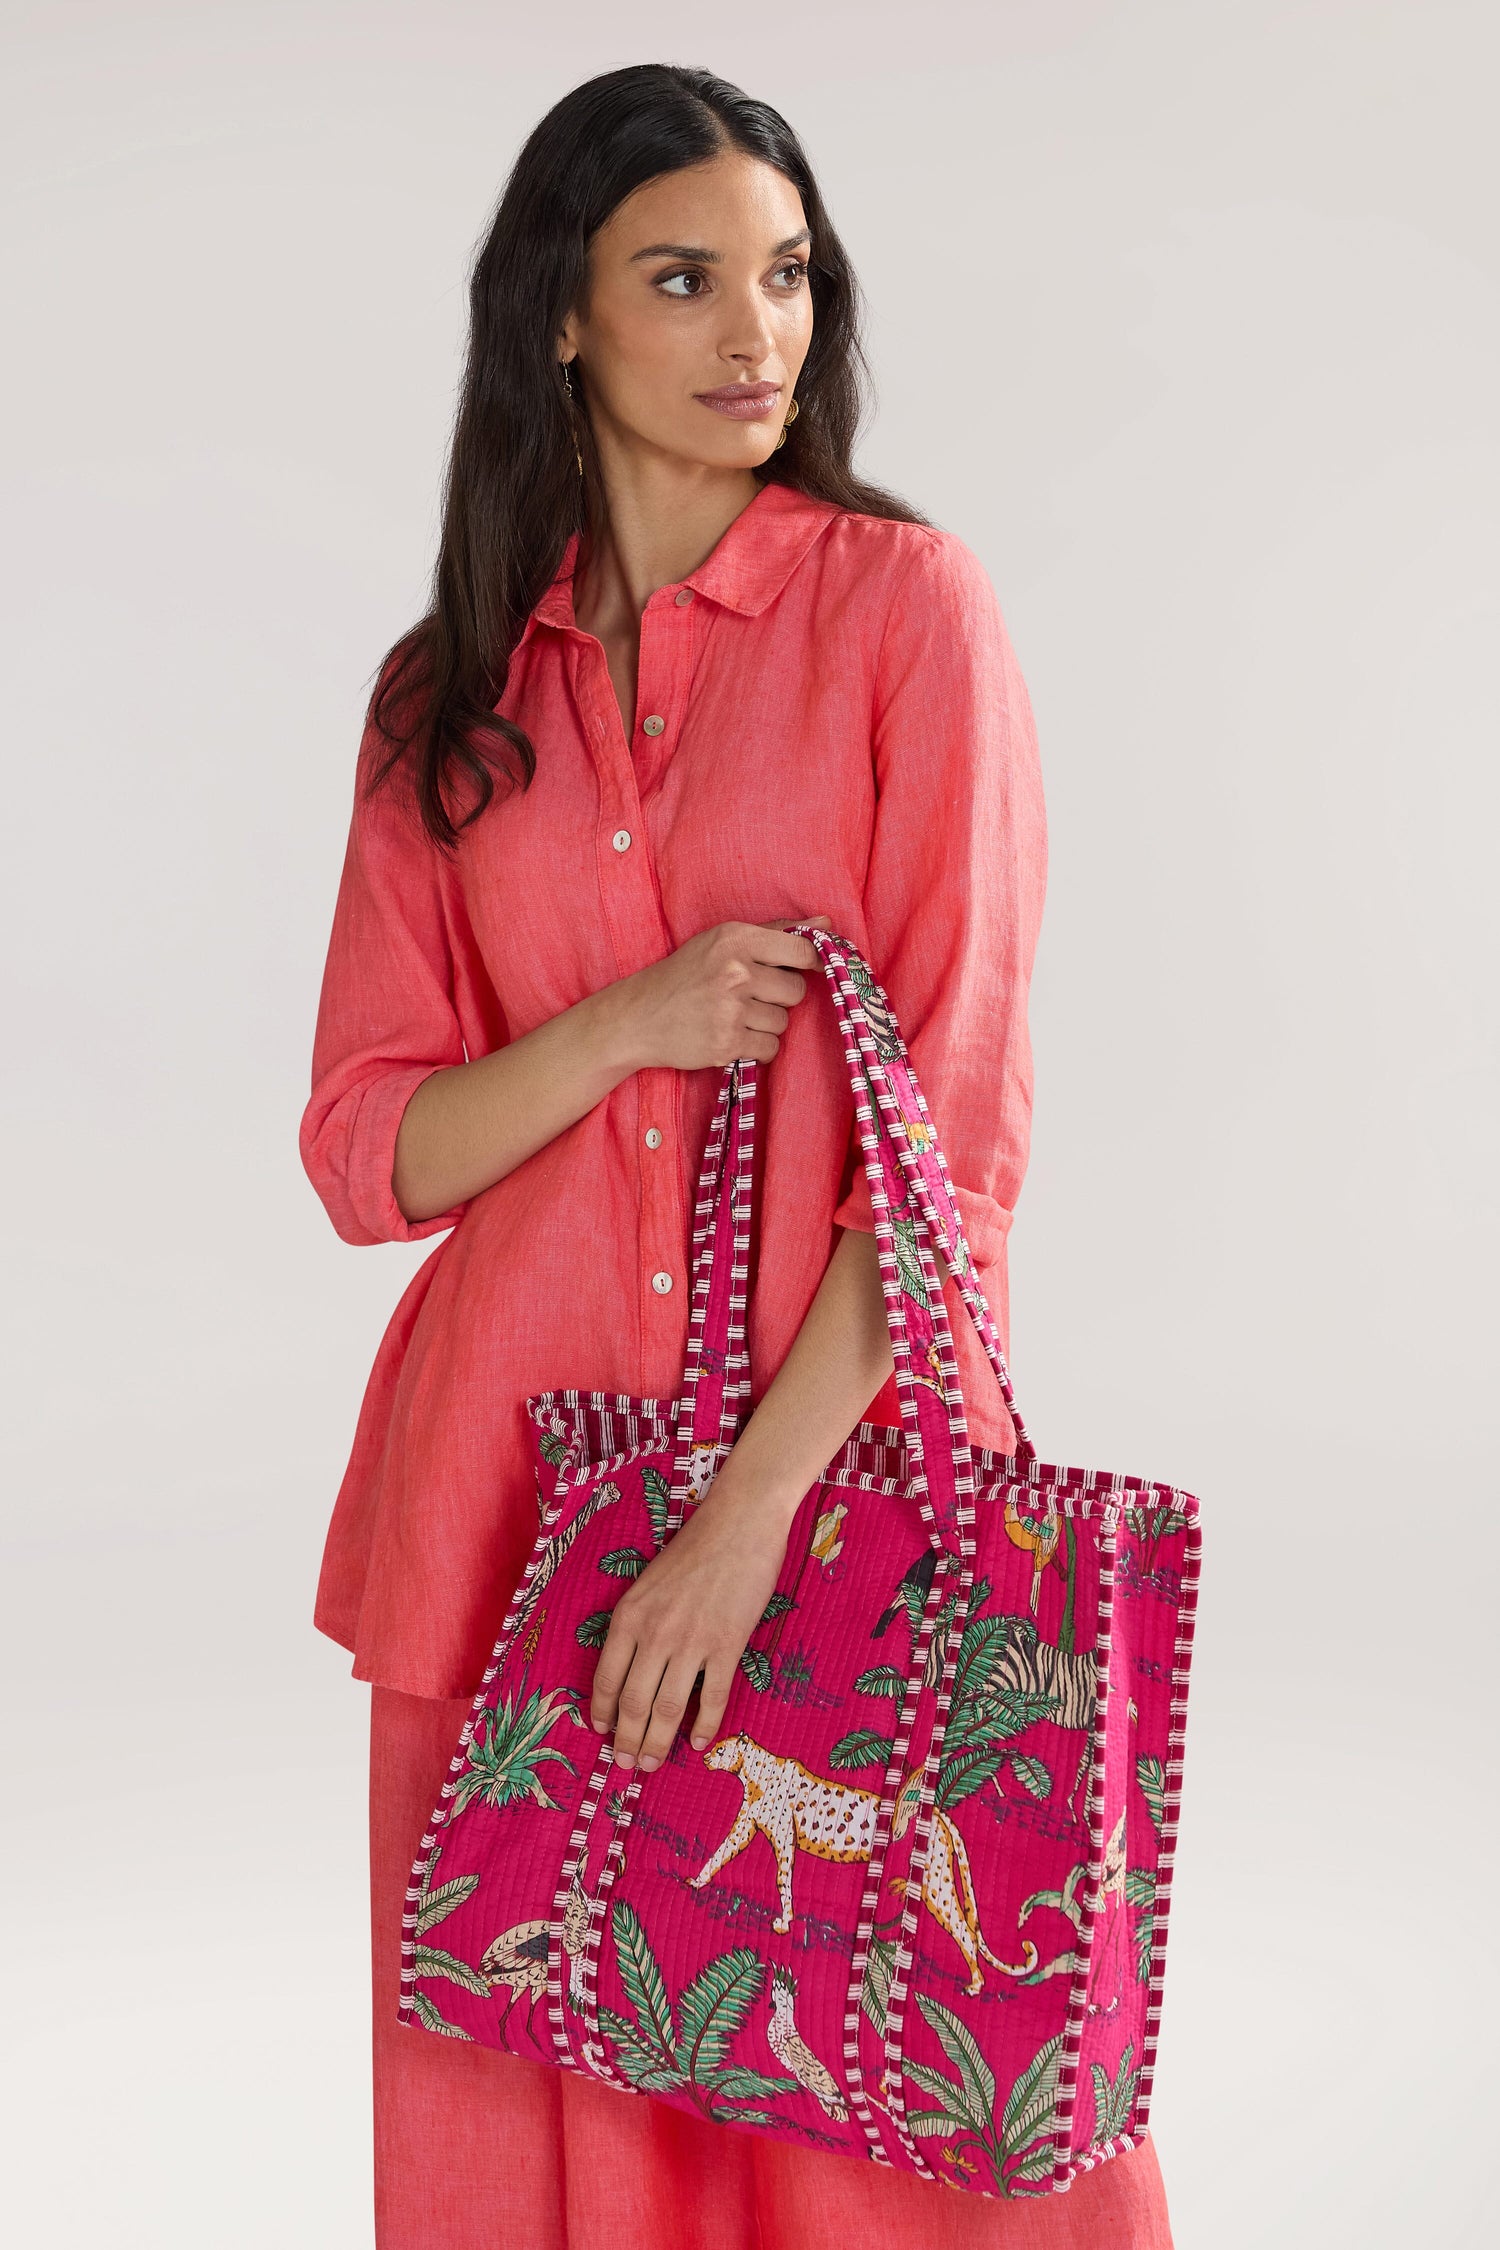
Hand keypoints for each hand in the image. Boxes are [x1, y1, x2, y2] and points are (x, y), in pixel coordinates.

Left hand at [588, 1473, 793, 1769]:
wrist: (738, 1523)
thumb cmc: (693, 1548)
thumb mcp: (648, 1583)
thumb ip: (639, 1623)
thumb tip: (634, 1667)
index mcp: (628, 1616)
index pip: (606, 1679)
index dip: (603, 1713)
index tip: (602, 1733)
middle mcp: (654, 1634)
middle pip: (634, 1703)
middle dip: (628, 1740)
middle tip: (627, 1765)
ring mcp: (691, 1642)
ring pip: (667, 1708)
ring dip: (659, 1742)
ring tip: (654, 1764)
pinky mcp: (727, 1645)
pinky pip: (712, 1698)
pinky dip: (705, 1725)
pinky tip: (700, 1743)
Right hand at [607, 915, 832, 1073]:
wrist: (639, 1016)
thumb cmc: (685, 975)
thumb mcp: (722, 941)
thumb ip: (776, 932)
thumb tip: (827, 925)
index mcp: (736, 939)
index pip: (802, 951)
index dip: (811, 964)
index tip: (806, 971)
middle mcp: (735, 972)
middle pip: (796, 991)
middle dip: (779, 997)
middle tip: (750, 996)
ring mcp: (731, 1010)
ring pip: (783, 1022)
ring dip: (765, 1024)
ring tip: (735, 1017)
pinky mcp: (727, 1043)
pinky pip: (770, 1048)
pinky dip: (757, 1048)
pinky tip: (733, 1037)